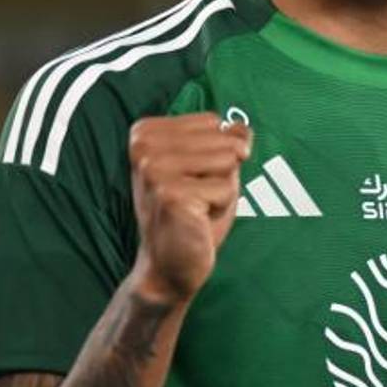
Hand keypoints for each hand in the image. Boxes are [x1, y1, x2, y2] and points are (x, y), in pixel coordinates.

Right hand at [127, 112, 251, 304]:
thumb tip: (243, 127)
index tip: (191, 178)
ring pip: (228, 160)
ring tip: (198, 206)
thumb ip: (227, 140)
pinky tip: (197, 220)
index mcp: (145, 132)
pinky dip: (221, 207)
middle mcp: (144, 146)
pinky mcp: (170, 195)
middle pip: (223, 139)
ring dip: (223, 188)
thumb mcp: (213, 167)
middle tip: (197, 196)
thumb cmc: (192, 212)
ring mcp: (154, 170)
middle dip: (223, 171)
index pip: (213, 121)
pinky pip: (226, 188)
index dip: (216, 152)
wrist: (170, 265)